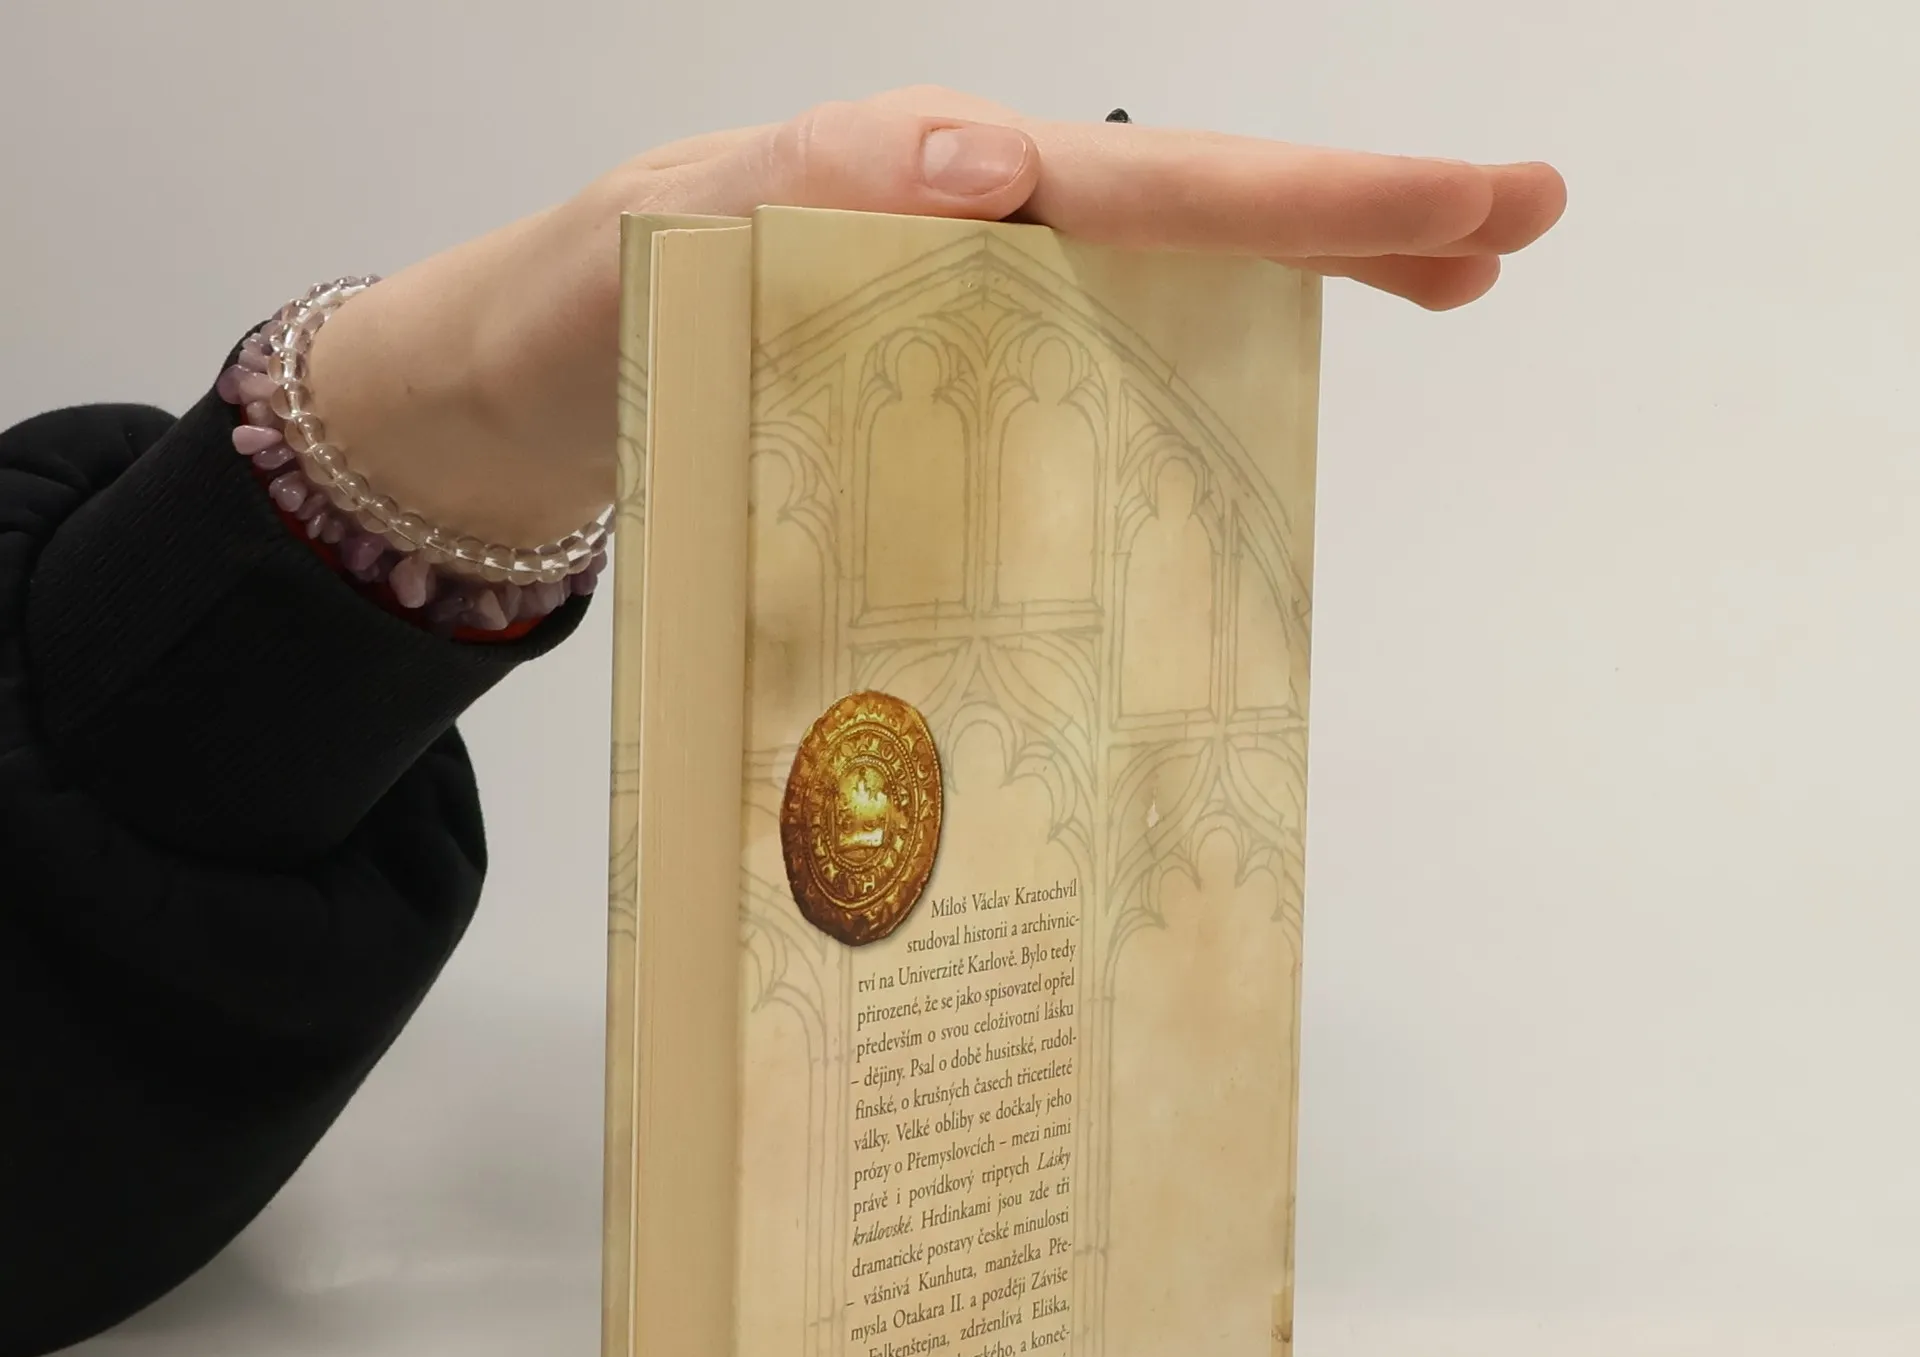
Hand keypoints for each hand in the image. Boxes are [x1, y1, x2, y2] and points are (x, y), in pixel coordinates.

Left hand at [309, 88, 1565, 555]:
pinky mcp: (939, 381)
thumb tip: (989, 161)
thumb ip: (808, 188)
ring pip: (1161, 286)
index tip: (1465, 209)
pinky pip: (1085, 370)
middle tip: (1518, 225)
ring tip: (1440, 289)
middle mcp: (971, 236)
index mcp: (932, 193)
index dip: (1318, 205)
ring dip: (1298, 282)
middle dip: (1357, 215)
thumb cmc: (584, 316)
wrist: (514, 397)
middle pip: (1195, 218)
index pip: (1158, 192)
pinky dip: (1182, 379)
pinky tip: (1245, 407)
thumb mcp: (669, 238)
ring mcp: (965, 309)